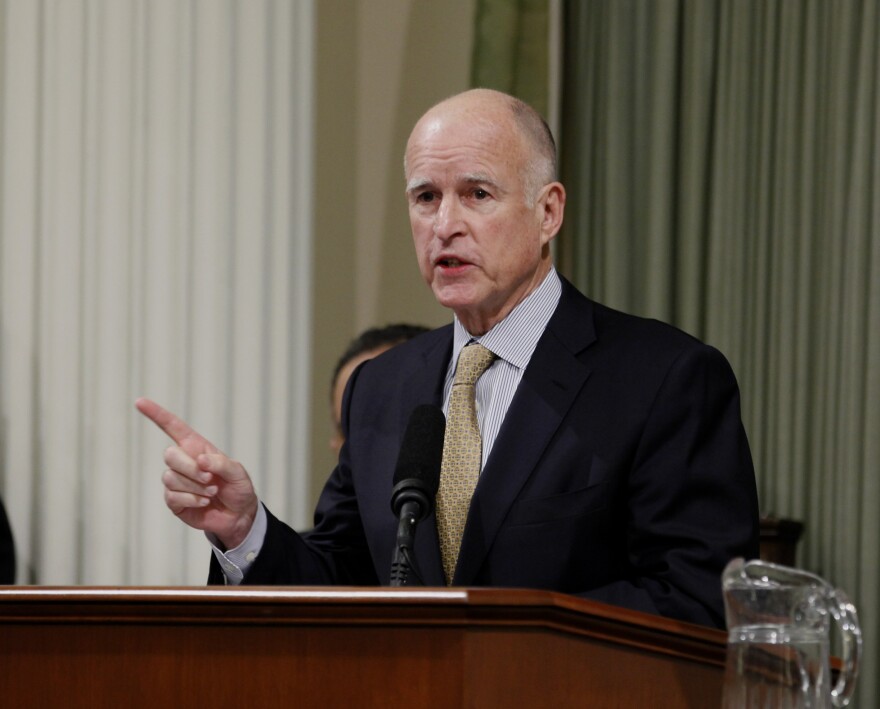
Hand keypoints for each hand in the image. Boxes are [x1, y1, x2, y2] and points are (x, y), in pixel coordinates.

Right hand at [135, 397, 258, 549]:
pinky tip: (204, 502)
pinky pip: (172, 496)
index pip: (174, 427)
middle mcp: (184, 462)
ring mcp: (177, 482)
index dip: (157, 414)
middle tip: (210, 478)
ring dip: (195, 487)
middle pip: (170, 455)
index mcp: (197, 448)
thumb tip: (200, 459)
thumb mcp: (238, 473)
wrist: (238, 515)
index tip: (140, 402)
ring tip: (212, 492)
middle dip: (190, 468)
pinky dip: (192, 499)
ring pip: (170, 478)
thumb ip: (221, 464)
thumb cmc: (238, 488)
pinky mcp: (174, 501)